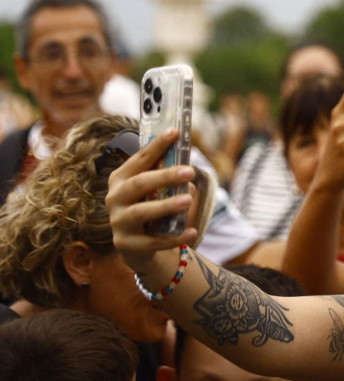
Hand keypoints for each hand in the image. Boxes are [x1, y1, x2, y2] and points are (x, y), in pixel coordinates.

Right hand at [106, 128, 197, 269]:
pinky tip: (192, 231)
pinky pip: (151, 242)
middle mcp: (114, 198)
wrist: (140, 248)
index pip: (139, 159)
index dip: (156, 146)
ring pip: (141, 212)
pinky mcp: (126, 245)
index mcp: (120, 179)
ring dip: (166, 205)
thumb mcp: (158, 191)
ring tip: (188, 200)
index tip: (175, 132)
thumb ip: (168, 178)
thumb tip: (187, 166)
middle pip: (138, 184)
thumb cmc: (152, 209)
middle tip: (190, 171)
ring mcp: (118, 222)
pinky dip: (173, 237)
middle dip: (164, 176)